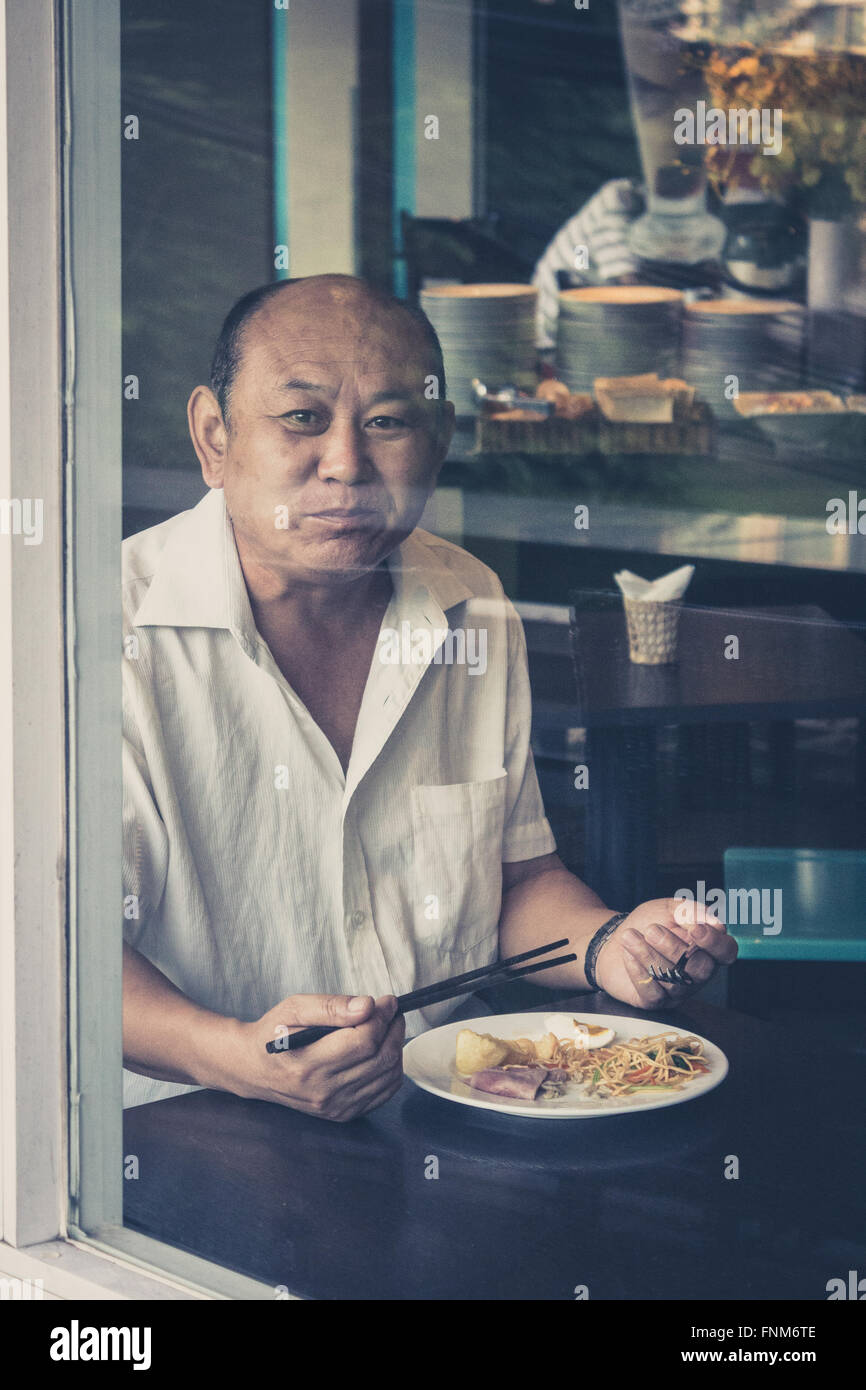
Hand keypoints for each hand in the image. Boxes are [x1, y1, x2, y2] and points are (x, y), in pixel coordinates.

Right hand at [224, 993, 404, 1120]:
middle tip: (391, 1010)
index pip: (362, 1041)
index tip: (387, 1000)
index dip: (382, 1017)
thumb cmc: (273, 1034)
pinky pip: (384, 1092)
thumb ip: (330, 1006)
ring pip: (387, 1076)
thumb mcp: (293, 1009)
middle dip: (393, 1029)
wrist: (255, 1069)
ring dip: (396, 1046)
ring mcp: (335, 1107)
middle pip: (380, 1059)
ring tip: (387, 1026)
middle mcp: (323, 1092)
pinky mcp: (343, 1113)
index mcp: (308, 1065)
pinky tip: (382, 1050)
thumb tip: (367, 1006)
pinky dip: (392, 1069)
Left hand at [593, 898, 737, 1008]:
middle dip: (675, 948)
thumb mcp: (668, 909)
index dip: (714, 943)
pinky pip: (653, 993)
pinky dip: (638, 970)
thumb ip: (690, 911)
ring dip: (649, 955)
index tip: (694, 929)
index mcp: (708, 949)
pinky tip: (628, 954)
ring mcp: (679, 990)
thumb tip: (713, 921)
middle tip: (651, 930)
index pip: (726, 951)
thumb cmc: (648, 923)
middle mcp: (698, 973)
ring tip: (630, 936)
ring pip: (674, 981)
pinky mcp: (656, 1001)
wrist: (613, 939)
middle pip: (701, 969)